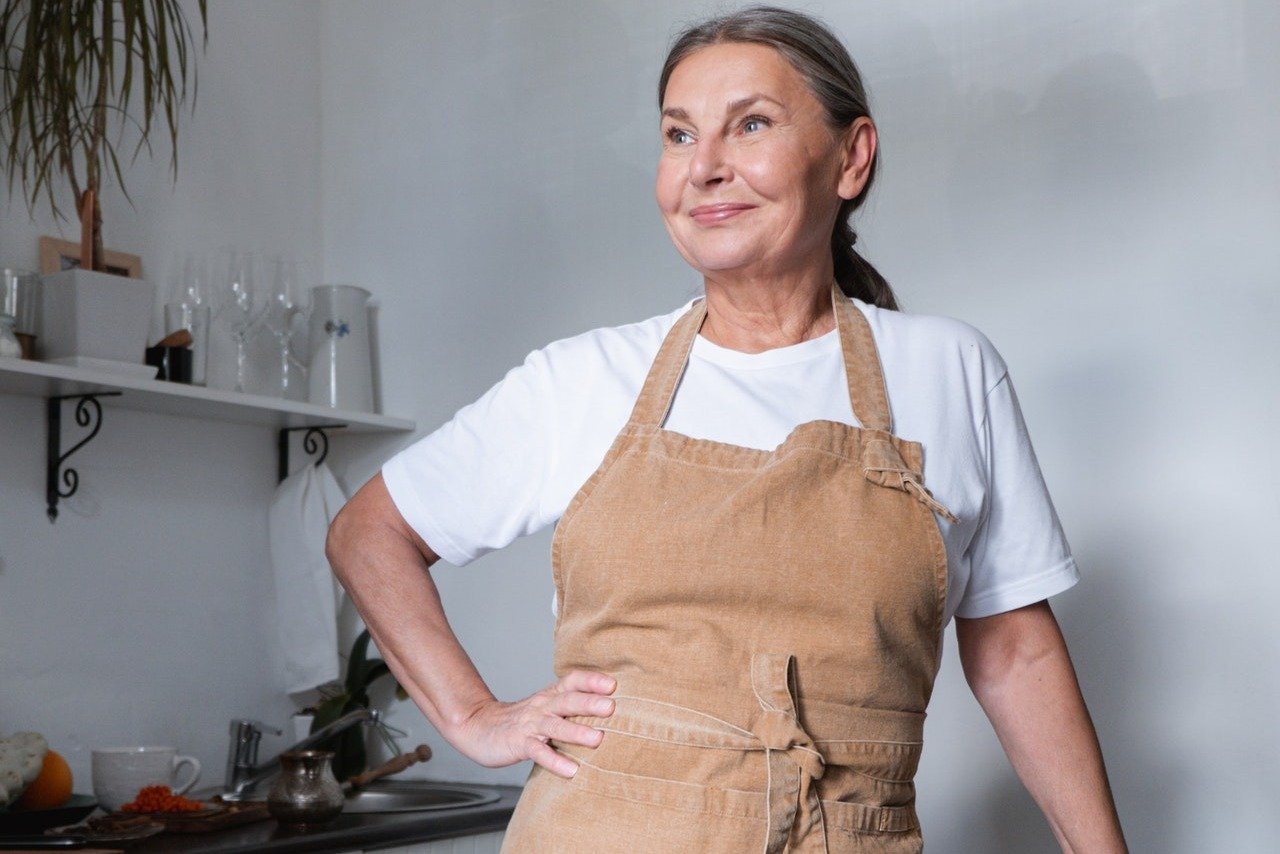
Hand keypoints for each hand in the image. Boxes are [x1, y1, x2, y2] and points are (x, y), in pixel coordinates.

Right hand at [451, 670, 616, 777]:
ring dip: (576, 732)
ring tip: (597, 739)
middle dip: (588, 703)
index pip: (571, 681)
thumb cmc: (522, 719)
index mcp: (550, 695)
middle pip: (566, 701)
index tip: (613, 684)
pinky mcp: (519, 744)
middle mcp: (542, 706)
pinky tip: (571, 770)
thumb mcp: (546, 706)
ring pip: (554, 726)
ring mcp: (530, 725)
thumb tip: (609, 707)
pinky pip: (538, 752)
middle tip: (611, 707)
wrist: (478, 726)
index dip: (591, 681)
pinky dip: (554, 761)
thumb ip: (571, 705)